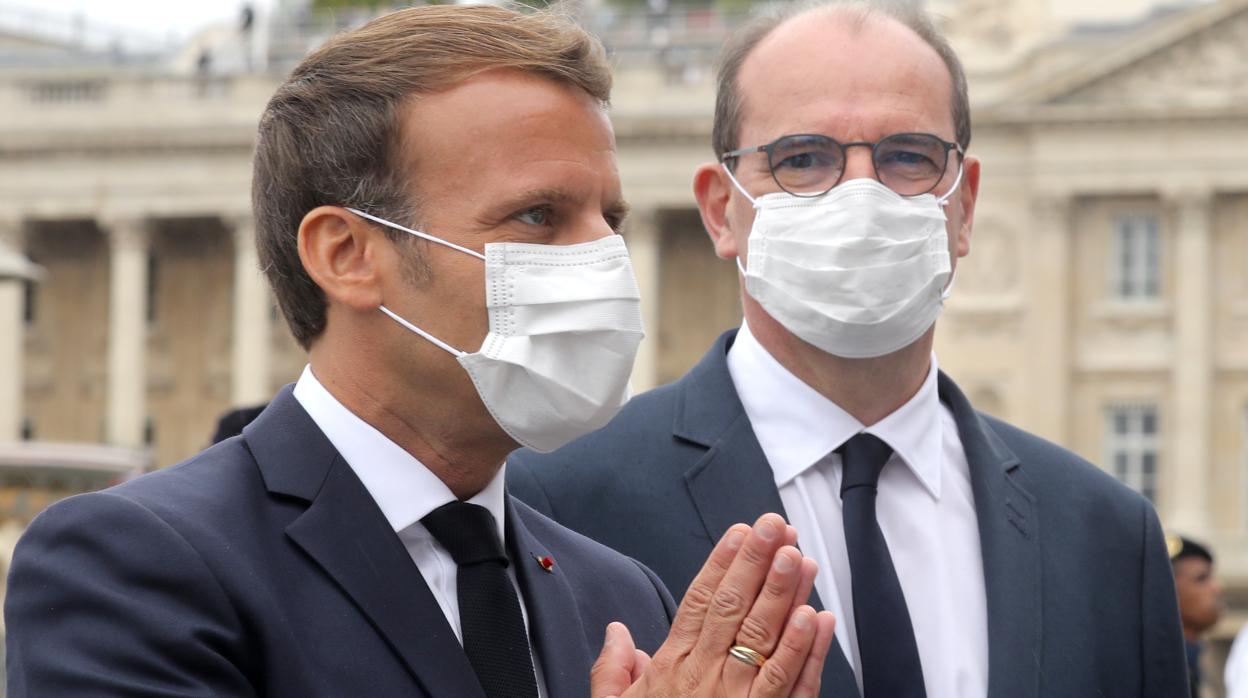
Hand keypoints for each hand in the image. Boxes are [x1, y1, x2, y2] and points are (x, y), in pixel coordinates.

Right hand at [591, 513, 836, 696]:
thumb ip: (612, 672)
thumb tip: (616, 633)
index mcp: (673, 670)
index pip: (700, 603)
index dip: (721, 564)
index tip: (739, 532)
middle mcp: (708, 680)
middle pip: (736, 610)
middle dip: (757, 563)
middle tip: (775, 527)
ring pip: (767, 640)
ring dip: (786, 595)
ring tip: (800, 559)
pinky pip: (791, 686)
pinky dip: (808, 652)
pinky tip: (818, 620)